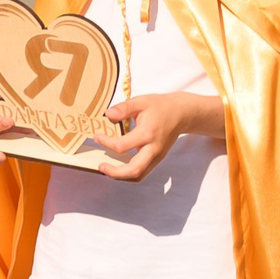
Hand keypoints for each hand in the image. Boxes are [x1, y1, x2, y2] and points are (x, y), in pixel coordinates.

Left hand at [91, 91, 225, 180]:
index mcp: (147, 134)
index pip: (122, 146)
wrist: (182, 114)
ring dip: (121, 176)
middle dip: (114, 172)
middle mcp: (153, 149)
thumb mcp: (141, 102)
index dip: (106, 143)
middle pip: (134, 170)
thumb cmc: (160, 107)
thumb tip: (108, 114)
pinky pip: (142, 172)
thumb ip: (124, 108)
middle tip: (100, 166)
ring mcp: (156, 156)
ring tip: (107, 169)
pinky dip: (129, 174)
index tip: (97, 136)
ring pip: (139, 175)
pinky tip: (118, 167)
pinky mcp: (157, 159)